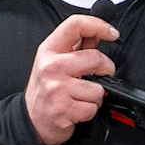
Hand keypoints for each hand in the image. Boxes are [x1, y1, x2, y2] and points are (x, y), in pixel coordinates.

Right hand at [25, 14, 117, 144]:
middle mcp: (51, 66)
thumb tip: (97, 35)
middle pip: (95, 58)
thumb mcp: (54, 62)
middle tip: (99, 75)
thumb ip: (76, 47)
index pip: (76, 25)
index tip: (112, 33)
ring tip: (81, 96)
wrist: (32, 120)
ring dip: (95, 96)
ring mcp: (56, 88)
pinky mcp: (63, 109)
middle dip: (106, 69)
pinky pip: (92, 108)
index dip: (99, 25)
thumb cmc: (45, 90)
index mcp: (49, 50)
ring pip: (98, 88)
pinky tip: (77, 109)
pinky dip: (89, 111)